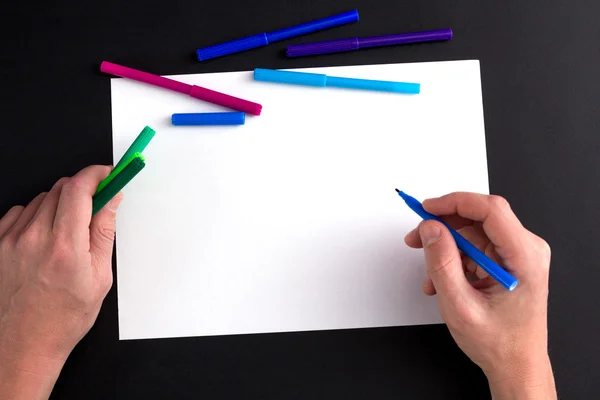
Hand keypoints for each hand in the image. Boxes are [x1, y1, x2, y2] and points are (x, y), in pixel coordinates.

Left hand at [0, 166, 120, 399]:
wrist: (23, 344)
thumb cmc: (63, 317)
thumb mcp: (99, 276)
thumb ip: (104, 231)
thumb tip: (111, 200)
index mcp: (65, 247)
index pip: (80, 189)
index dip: (97, 174)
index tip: (108, 174)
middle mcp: (34, 239)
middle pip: (61, 188)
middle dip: (83, 190)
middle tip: (95, 206)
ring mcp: (11, 240)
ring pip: (42, 198)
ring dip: (60, 204)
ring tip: (67, 233)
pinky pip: (20, 212)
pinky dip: (36, 216)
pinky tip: (44, 238)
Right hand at [404, 193, 555, 399]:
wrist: (516, 365)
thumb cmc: (499, 342)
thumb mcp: (460, 305)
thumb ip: (442, 264)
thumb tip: (431, 229)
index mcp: (524, 257)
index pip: (490, 210)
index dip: (455, 202)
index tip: (427, 209)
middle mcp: (526, 250)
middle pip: (479, 218)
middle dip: (443, 226)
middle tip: (416, 237)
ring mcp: (517, 255)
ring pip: (473, 232)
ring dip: (445, 247)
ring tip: (430, 273)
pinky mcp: (507, 261)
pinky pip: (475, 247)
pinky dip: (454, 259)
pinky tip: (442, 280)